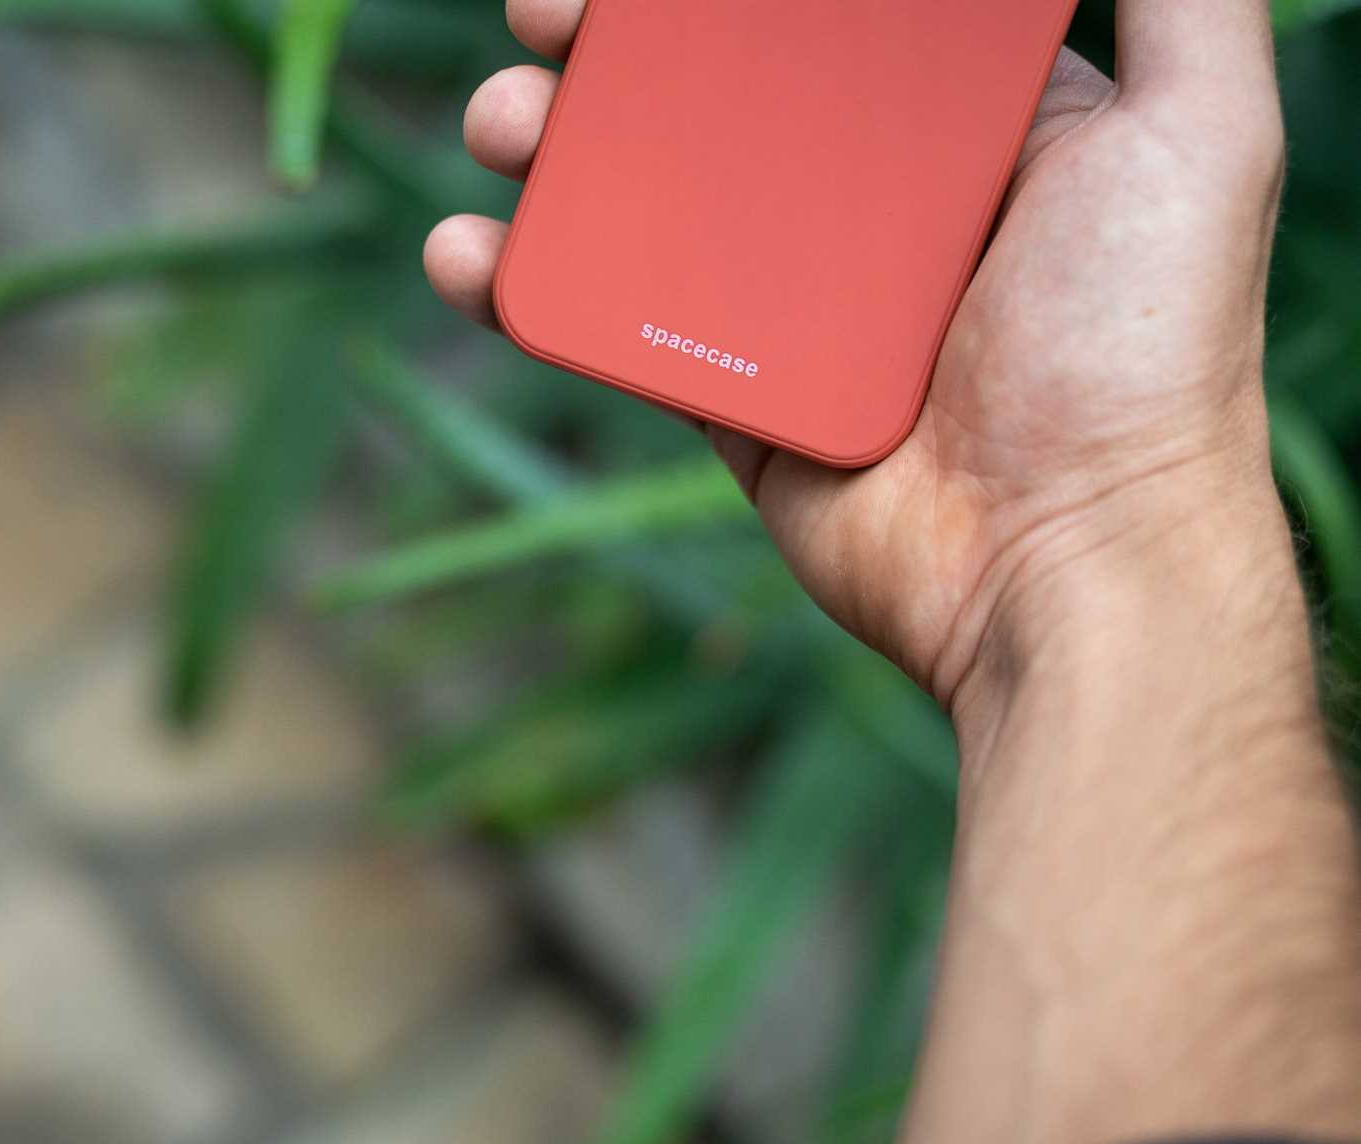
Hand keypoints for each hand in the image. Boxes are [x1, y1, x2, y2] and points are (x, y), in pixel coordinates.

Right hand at [425, 0, 1291, 708]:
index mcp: (958, 135)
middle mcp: (870, 218)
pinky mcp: (739, 408)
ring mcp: (796, 319)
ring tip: (501, 126)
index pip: (818, 27)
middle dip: (615, 54)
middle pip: (714, 106)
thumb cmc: (1137, 346)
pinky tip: (474, 258)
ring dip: (557, 156)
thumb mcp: (1200, 132)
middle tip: (542, 23)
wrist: (1066, 557)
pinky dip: (538, 294)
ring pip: (650, 213)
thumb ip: (1175, 6)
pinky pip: (623, 337)